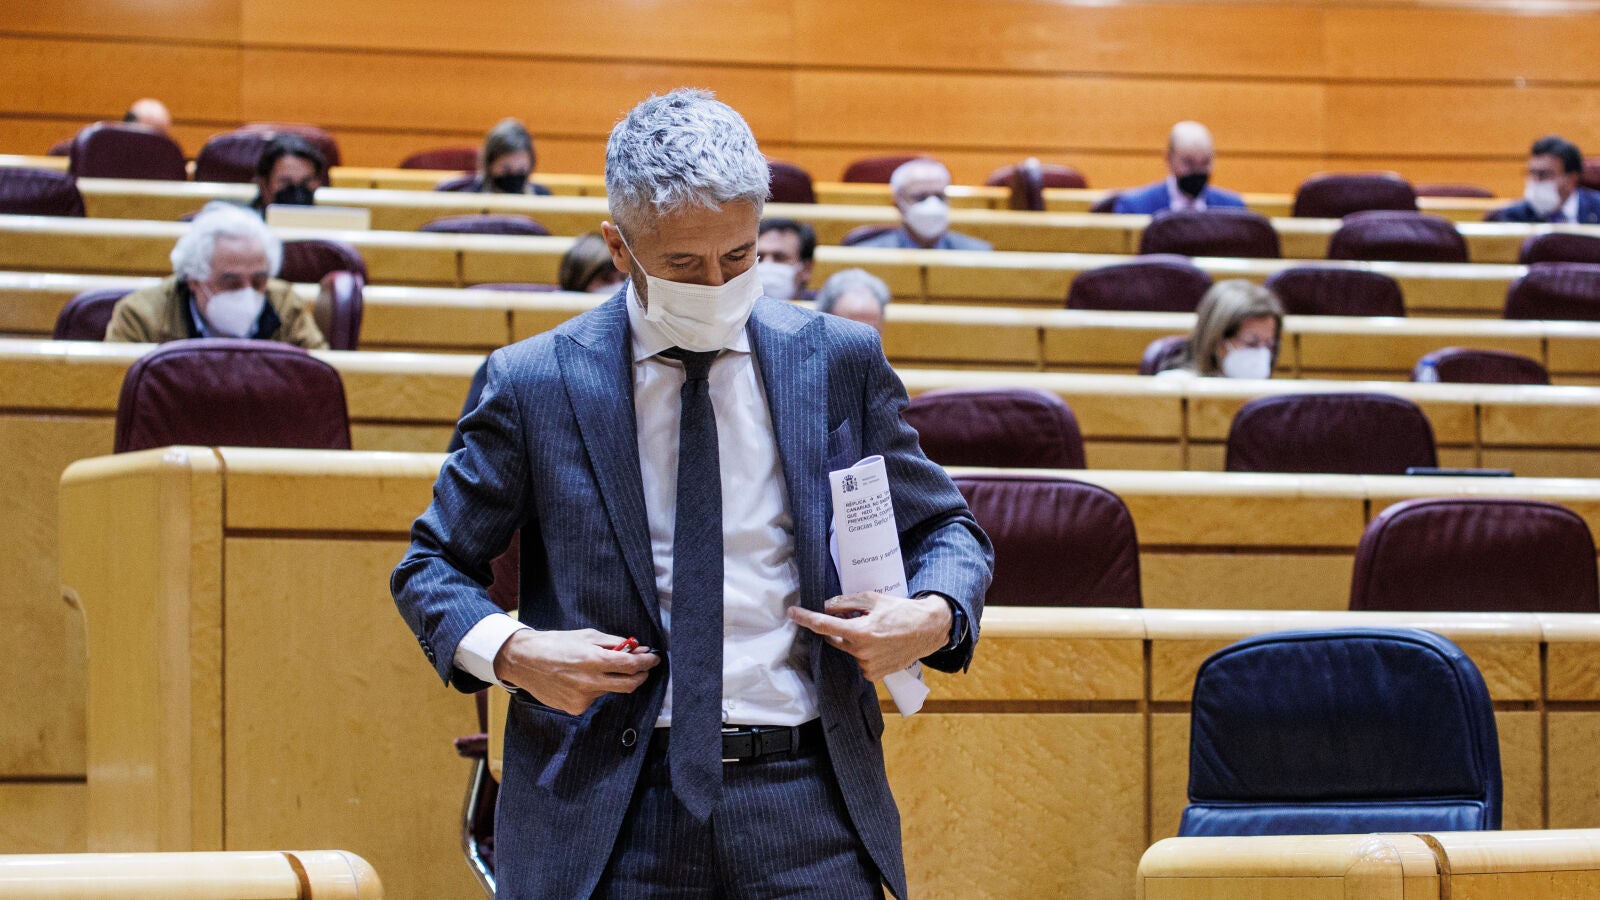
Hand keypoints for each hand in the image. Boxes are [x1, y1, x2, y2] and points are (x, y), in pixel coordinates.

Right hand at [493, 628, 659, 715]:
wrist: (524, 660)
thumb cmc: (556, 643)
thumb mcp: (587, 635)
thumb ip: (614, 643)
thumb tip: (637, 649)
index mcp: (594, 660)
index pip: (632, 666)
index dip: (648, 662)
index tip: (654, 658)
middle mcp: (590, 682)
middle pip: (629, 685)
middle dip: (640, 676)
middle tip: (642, 667)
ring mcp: (582, 698)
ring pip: (609, 690)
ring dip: (611, 680)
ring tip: (593, 667)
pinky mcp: (575, 708)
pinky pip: (594, 698)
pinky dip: (593, 688)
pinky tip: (578, 679)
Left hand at [788, 592, 951, 680]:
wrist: (927, 630)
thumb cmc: (900, 611)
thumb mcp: (872, 599)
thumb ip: (845, 603)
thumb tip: (826, 606)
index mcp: (860, 632)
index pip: (824, 625)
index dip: (806, 618)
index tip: (792, 612)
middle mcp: (862, 652)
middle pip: (834, 639)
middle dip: (838, 628)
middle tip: (854, 617)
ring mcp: (867, 666)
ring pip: (847, 650)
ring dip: (853, 640)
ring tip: (875, 631)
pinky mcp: (874, 675)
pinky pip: (858, 661)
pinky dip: (863, 652)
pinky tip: (879, 645)